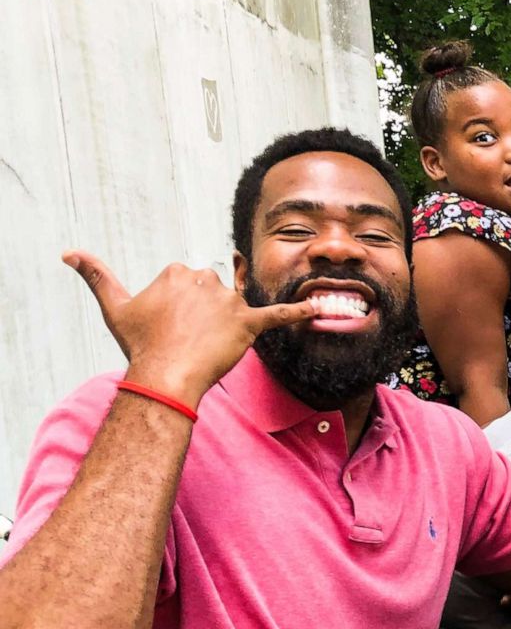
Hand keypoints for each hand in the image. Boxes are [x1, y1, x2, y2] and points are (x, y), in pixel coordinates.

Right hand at [64, 251, 317, 406]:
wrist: (162, 375)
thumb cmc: (139, 345)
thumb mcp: (114, 306)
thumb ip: (96, 275)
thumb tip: (68, 253)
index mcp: (178, 271)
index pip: (189, 284)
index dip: (180, 310)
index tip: (170, 327)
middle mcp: (205, 278)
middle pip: (214, 294)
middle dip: (204, 316)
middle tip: (187, 339)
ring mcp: (228, 302)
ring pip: (235, 308)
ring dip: (225, 326)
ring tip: (207, 346)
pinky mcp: (249, 323)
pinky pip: (280, 315)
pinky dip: (301, 312)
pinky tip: (323, 308)